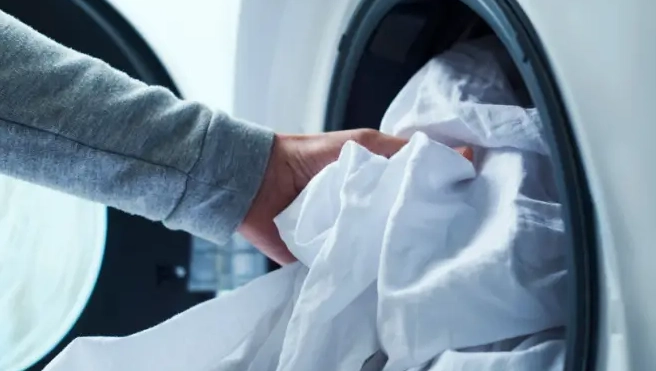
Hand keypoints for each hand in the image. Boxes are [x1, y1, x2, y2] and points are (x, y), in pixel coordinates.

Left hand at [238, 129, 471, 264]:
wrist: (259, 182)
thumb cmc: (310, 156)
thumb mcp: (363, 145)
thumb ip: (404, 152)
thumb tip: (461, 153)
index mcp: (378, 188)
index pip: (417, 199)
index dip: (441, 204)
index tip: (471, 212)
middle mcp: (368, 215)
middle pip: (403, 228)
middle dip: (424, 234)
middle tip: (457, 243)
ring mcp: (351, 239)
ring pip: (383, 252)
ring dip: (397, 255)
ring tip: (430, 264)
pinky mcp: (331, 261)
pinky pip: (355, 272)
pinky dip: (368, 276)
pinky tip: (394, 281)